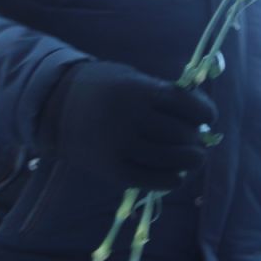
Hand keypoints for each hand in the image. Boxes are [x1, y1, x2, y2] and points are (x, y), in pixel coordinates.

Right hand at [37, 61, 213, 192]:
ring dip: (191, 161)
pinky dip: (173, 180)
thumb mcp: (132, 79)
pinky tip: (175, 174)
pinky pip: (156, 180)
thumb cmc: (103, 89)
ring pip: (174, 160)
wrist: (53, 106)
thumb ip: (164, 95)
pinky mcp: (113, 170)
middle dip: (196, 139)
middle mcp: (130, 119)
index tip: (208, 118)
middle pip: (183, 135)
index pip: (187, 106)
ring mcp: (120, 146)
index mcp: (138, 91)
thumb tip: (203, 118)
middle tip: (195, 140)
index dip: (205, 113)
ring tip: (191, 158)